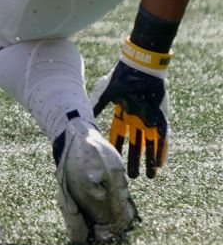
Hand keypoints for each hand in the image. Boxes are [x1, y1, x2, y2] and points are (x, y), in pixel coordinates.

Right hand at [92, 61, 168, 177]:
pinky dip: (161, 151)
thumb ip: (96, 106)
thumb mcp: (104, 93)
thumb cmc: (121, 79)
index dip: (117, 148)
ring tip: (149, 176)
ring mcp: (148, 120)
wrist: (140, 68)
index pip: (118, 135)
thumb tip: (82, 117)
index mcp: (122, 114)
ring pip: (148, 144)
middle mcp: (135, 119)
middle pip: (134, 144)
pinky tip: (160, 164)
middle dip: (132, 160)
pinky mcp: (160, 118)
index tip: (113, 161)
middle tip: (131, 176)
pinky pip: (162, 138)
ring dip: (148, 160)